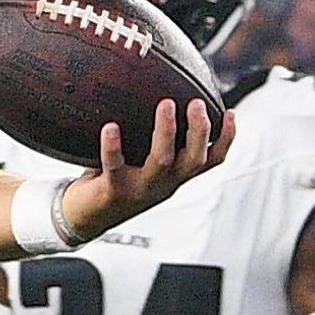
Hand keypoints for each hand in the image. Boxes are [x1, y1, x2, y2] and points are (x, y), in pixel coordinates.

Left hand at [58, 101, 235, 242]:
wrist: (85, 217)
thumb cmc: (114, 182)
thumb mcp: (144, 162)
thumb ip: (156, 140)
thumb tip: (164, 97)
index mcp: (173, 176)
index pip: (210, 161)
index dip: (225, 140)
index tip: (229, 114)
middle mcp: (162, 183)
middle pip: (193, 160)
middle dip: (200, 131)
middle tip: (197, 104)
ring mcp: (140, 188)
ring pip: (162, 161)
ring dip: (165, 132)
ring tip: (165, 105)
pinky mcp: (114, 190)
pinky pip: (115, 166)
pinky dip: (113, 146)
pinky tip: (110, 128)